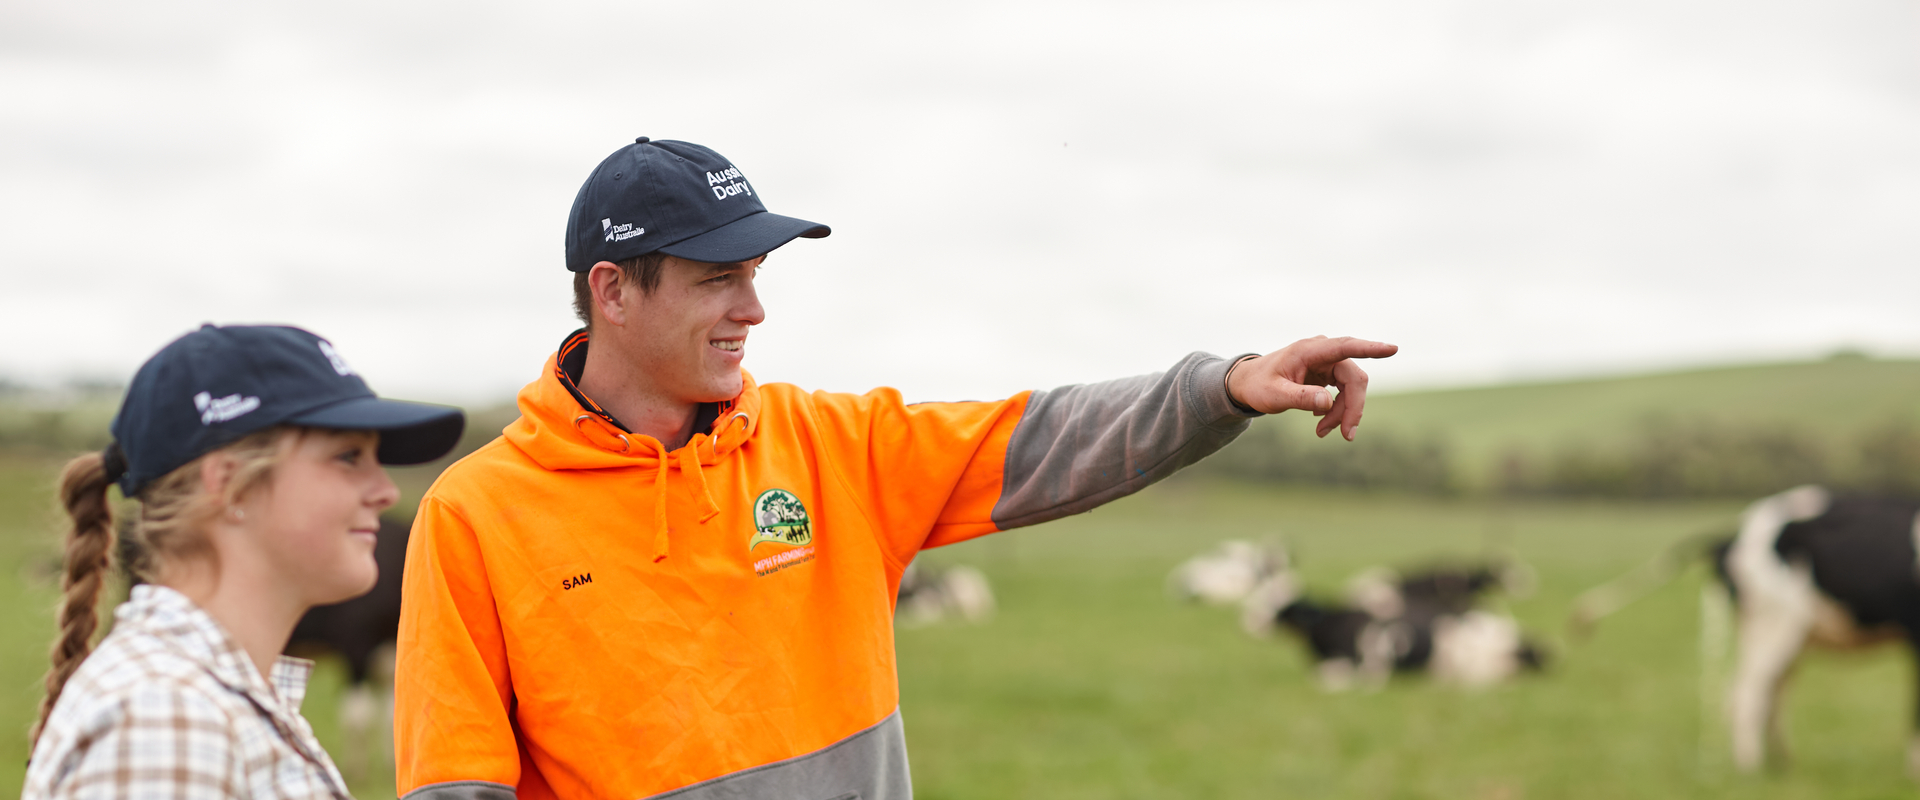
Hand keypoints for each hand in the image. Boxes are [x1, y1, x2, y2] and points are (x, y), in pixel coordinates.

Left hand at [1225, 336, 1397, 440]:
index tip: (1392, 349)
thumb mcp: (1273, 396)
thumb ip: (1299, 398)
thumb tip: (1327, 402)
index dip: (1370, 349)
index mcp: (1309, 351)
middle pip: (1354, 378)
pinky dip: (1337, 410)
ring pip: (1351, 388)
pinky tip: (1321, 422)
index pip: (1345, 347)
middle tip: (1346, 435)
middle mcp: (1322, 353)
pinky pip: (1343, 393)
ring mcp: (1327, 363)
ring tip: (1323, 432)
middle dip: (1352, 407)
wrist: (1248, 383)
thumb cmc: (1258, 386)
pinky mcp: (1328, 374)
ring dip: (1343, 413)